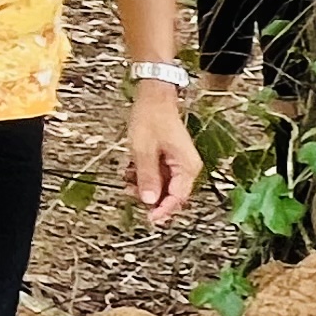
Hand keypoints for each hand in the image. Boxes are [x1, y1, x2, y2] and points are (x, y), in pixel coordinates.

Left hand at [126, 87, 200, 225]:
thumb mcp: (144, 150)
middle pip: (170, 195)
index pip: (177, 198)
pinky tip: (131, 170)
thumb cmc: (152, 117)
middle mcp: (186, 167)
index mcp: (187, 166)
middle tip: (131, 193)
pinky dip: (143, 176)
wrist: (154, 97)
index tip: (149, 218)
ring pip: (161, 186)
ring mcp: (176, 164)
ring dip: (144, 186)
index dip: (163, 210)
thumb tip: (149, 201)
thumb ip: (147, 177)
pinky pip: (156, 176)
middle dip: (150, 197)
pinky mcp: (167, 160)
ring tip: (128, 178)